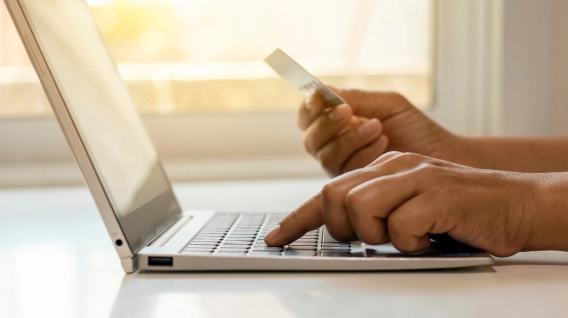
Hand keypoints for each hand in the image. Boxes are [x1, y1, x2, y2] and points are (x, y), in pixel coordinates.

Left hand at [264, 152, 558, 256]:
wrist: (516, 204)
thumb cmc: (458, 212)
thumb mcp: (408, 207)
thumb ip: (376, 210)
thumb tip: (339, 228)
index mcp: (384, 168)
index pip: (329, 191)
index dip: (298, 218)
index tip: (277, 237)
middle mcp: (395, 167)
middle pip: (335, 195)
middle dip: (344, 227)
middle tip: (374, 237)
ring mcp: (416, 177)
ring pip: (361, 207)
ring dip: (381, 234)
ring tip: (410, 236)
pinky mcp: (437, 194)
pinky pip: (401, 224)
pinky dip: (412, 242)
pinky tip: (432, 237)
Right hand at [298, 88, 456, 176]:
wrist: (442, 155)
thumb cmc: (416, 130)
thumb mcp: (388, 104)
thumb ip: (355, 98)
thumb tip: (322, 89)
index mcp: (339, 124)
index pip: (309, 116)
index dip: (309, 108)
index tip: (320, 98)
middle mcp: (336, 147)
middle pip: (311, 138)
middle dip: (328, 124)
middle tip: (349, 112)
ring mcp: (344, 169)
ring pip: (326, 155)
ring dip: (349, 138)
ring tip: (377, 128)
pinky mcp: (356, 186)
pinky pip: (344, 171)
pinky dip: (363, 154)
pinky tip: (384, 145)